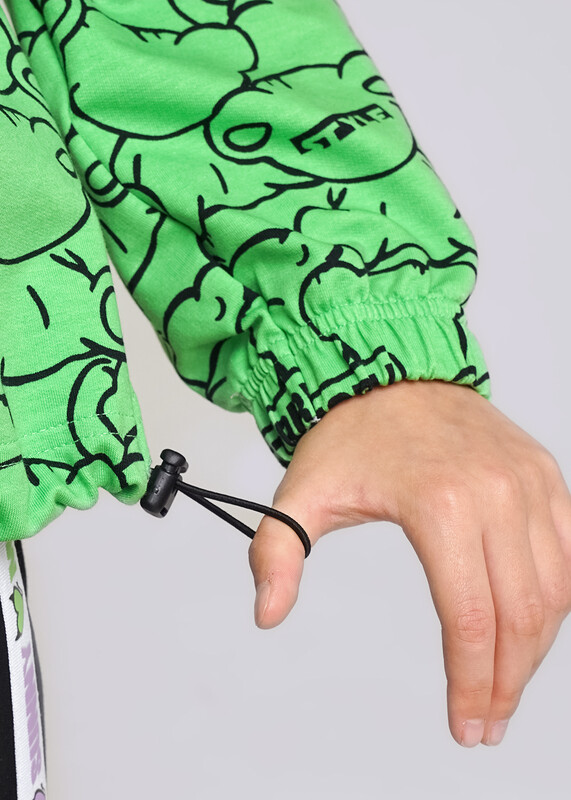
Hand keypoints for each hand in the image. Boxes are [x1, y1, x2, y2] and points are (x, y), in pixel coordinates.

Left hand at [248, 380, 570, 746]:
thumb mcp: (303, 492)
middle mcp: (497, 493)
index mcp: (440, 503)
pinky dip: (557, 602)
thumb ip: (275, 553)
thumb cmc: (354, 433)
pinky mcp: (545, 478)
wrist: (396, 371)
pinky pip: (568, 555)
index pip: (469, 618)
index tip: (464, 725)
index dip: (469, 684)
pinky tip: (533, 630)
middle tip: (486, 722)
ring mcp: (529, 484)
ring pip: (554, 592)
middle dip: (506, 682)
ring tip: (507, 686)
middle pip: (520, 616)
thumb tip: (267, 614)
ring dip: (536, 651)